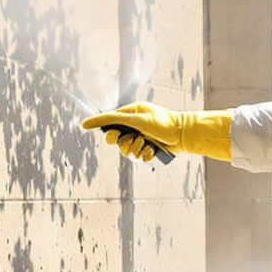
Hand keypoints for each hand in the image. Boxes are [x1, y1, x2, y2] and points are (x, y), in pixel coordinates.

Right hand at [80, 102, 232, 160]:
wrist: (183, 135)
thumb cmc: (161, 123)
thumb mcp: (135, 119)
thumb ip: (112, 120)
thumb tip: (88, 122)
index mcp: (131, 114)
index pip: (110, 122)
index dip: (110, 132)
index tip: (110, 136)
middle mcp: (135, 125)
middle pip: (117, 140)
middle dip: (126, 143)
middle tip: (136, 140)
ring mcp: (141, 137)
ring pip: (127, 150)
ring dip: (136, 150)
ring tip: (147, 145)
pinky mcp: (148, 148)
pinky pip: (138, 157)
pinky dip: (145, 155)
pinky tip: (154, 150)